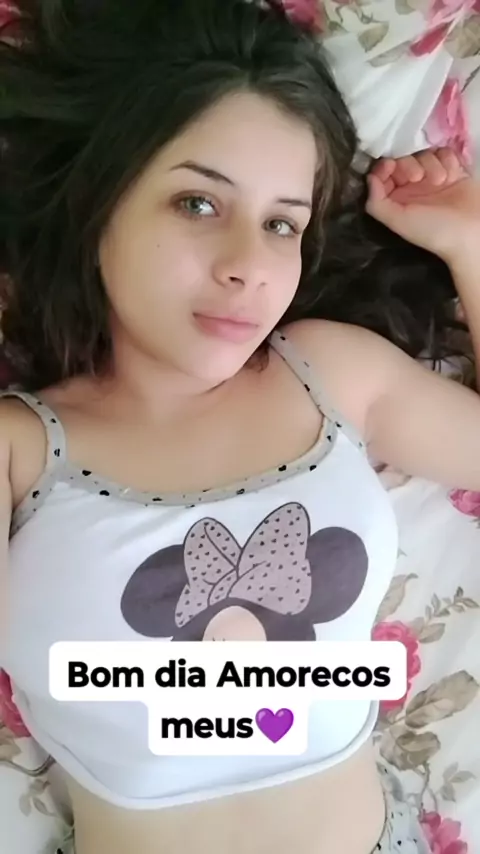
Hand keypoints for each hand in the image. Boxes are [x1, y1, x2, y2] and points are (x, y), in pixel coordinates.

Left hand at [365, 148, 479, 265]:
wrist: (471, 231)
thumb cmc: (432, 229)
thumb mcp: (398, 221)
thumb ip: (377, 203)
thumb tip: (369, 178)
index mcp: (397, 199)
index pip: (383, 174)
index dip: (384, 167)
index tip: (390, 166)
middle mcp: (413, 187)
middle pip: (404, 160)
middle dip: (409, 165)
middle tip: (419, 178)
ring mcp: (433, 177)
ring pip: (425, 154)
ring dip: (432, 165)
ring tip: (442, 181)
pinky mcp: (453, 171)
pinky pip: (445, 153)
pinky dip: (448, 160)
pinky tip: (453, 174)